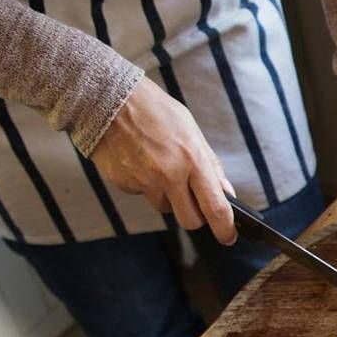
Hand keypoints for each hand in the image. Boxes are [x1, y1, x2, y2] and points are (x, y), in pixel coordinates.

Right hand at [91, 77, 237, 243]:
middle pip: (190, 220)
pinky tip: (139, 161)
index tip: (228, 237)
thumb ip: (210, 165)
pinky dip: (145, 185)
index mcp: (192, 159)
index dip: (225, 228)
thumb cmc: (155, 111)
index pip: (215, 207)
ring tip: (159, 166)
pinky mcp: (124, 184)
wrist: (108, 98)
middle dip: (195, 217)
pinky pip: (142, 195)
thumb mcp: (191, 131)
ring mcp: (145, 181)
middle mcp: (170, 174)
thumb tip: (226, 193)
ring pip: (165, 207)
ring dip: (168, 197)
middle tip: (194, 204)